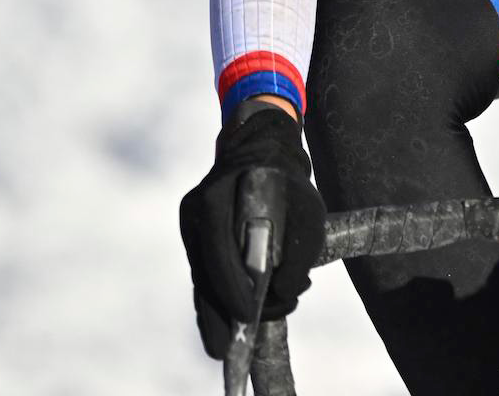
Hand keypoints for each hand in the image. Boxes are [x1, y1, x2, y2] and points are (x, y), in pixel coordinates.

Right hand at [177, 102, 325, 358]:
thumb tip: (287, 292)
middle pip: (203, 273)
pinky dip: (217, 295)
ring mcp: (192, 224)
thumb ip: (300, 249)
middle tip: (227, 350)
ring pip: (201, 277)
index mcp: (216, 199)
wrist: (261, 147)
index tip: (248, 315)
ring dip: (216, 311)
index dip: (230, 288)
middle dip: (216, 314)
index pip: (217, 251)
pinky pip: (205, 271)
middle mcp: (197, 213)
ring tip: (229, 345)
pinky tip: (227, 320)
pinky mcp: (196, 235)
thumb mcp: (306, 208)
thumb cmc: (287, 179)